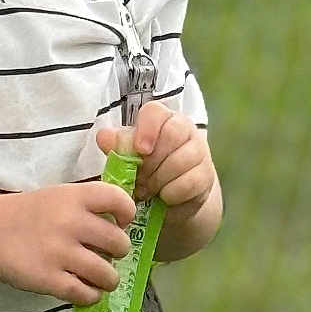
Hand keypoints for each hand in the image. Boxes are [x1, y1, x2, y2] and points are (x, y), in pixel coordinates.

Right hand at [0, 182, 135, 305]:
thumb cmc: (33, 215)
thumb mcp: (61, 196)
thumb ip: (90, 206)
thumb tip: (124, 225)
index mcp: (75, 197)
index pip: (120, 200)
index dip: (127, 214)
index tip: (120, 223)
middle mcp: (70, 222)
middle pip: (119, 243)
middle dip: (118, 252)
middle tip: (107, 254)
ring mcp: (59, 252)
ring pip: (107, 274)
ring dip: (108, 279)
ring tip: (100, 278)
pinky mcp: (48, 279)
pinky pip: (85, 294)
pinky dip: (91, 295)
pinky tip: (85, 290)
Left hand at [96, 103, 215, 213]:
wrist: (171, 200)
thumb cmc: (146, 172)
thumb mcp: (128, 159)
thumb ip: (117, 147)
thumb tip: (104, 137)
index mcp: (161, 118)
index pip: (155, 111)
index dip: (147, 129)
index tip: (140, 149)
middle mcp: (183, 128)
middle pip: (171, 134)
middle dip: (150, 162)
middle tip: (139, 178)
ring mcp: (199, 151)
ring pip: (179, 161)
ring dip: (158, 180)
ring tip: (149, 188)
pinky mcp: (206, 175)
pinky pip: (187, 183)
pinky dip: (171, 194)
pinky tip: (164, 196)